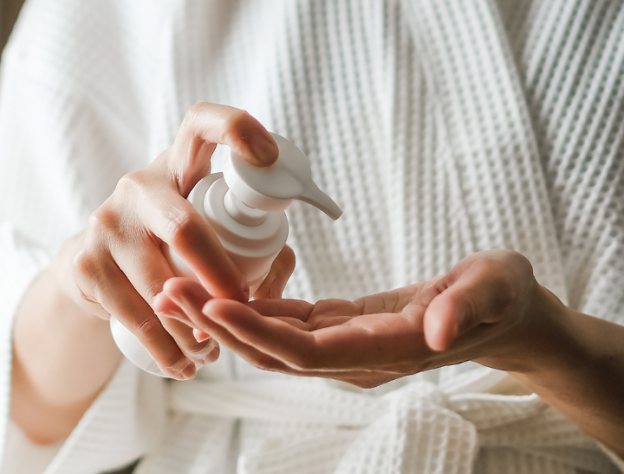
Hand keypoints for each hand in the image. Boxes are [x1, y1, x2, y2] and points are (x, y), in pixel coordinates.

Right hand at [51, 103, 293, 378]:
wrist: (99, 266)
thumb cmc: (174, 242)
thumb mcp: (209, 224)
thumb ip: (257, 241)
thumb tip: (281, 266)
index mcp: (179, 166)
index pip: (202, 124)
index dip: (236, 129)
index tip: (268, 157)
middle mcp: (140, 186)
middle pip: (185, 227)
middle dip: (220, 275)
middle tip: (243, 307)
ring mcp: (106, 223)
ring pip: (160, 284)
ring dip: (195, 327)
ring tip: (215, 352)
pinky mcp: (85, 264)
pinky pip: (134, 314)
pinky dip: (165, 347)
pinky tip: (183, 364)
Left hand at [157, 250, 549, 386]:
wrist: (503, 313)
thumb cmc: (502, 296)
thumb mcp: (497, 287)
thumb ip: (469, 305)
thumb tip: (440, 330)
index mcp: (391, 347)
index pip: (312, 351)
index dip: (262, 332)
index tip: (215, 304)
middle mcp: (361, 355)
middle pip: (278, 351)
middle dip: (224, 324)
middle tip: (172, 291)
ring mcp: (351, 344)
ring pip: (276, 341)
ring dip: (228, 318)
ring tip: (181, 289)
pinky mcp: (346, 327)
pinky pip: (291, 325)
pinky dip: (256, 310)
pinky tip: (225, 291)